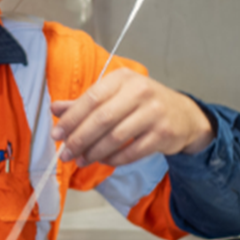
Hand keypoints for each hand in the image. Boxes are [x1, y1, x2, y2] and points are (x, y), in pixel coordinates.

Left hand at [50, 67, 214, 167]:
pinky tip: (103, 160)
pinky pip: (132, 152)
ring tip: (81, 160)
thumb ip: (84, 102)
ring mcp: (154, 112)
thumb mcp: (115, 95)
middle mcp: (140, 91)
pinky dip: (114, 159)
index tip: (56, 134)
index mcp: (123, 78)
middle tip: (65, 154)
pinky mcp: (163, 133)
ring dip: (94, 152)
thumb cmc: (142, 104)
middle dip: (79, 139)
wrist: (183, 115)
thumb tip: (56, 108)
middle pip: (102, 119)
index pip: (91, 98)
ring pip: (116, 137)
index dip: (71, 118)